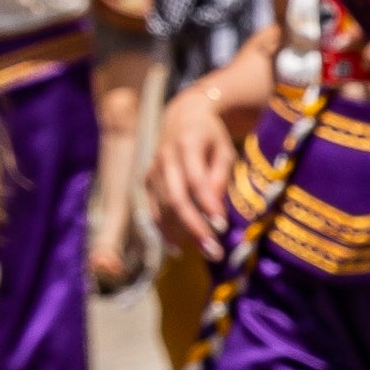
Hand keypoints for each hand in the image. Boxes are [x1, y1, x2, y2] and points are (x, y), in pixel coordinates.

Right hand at [148, 81, 248, 252]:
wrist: (182, 117)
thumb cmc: (210, 136)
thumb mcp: (224, 150)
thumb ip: (220, 177)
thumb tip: (216, 212)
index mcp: (187, 144)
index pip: (195, 180)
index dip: (207, 205)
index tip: (222, 227)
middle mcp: (164, 157)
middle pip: (176, 198)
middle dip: (194, 227)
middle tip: (213, 251)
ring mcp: (152, 169)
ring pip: (163, 207)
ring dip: (181, 233)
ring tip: (204, 251)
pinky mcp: (146, 180)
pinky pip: (153, 208)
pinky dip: (164, 229)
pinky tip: (178, 245)